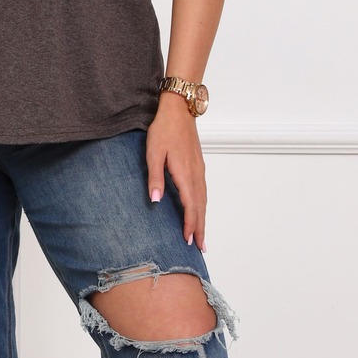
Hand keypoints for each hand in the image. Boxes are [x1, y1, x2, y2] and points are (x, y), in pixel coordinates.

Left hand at [146, 94, 207, 250]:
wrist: (179, 110)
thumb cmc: (163, 130)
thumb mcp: (153, 153)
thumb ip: (155, 178)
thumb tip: (156, 202)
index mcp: (184, 174)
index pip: (190, 206)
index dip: (189, 225)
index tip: (188, 241)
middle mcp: (196, 175)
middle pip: (200, 207)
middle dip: (200, 228)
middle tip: (200, 248)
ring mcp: (199, 170)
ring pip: (203, 200)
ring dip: (203, 219)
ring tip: (201, 236)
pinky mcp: (198, 166)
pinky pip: (203, 192)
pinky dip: (202, 206)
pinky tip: (199, 211)